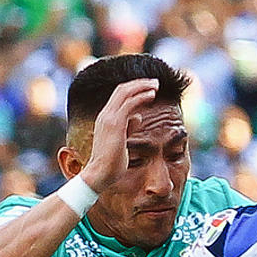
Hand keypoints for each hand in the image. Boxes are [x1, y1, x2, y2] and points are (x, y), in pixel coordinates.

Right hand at [79, 78, 159, 193]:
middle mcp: (105, 114)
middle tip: (156, 82)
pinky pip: (129, 103)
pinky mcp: (115, 123)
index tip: (149, 88)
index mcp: (105, 118)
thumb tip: (138, 117)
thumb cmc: (112, 163)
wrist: (100, 175)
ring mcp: (108, 118)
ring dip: (142, 86)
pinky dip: (141, 96)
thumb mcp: (122, 141)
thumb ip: (128, 127)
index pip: (119, 95)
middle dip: (140, 83)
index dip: (134, 88)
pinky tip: (152, 95)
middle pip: (122, 89)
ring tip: (156, 85)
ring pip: (125, 92)